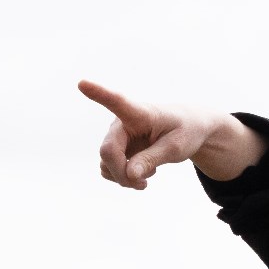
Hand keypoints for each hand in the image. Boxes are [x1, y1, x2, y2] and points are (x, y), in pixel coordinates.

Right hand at [78, 80, 266, 187]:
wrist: (186, 129)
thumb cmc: (184, 132)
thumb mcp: (176, 147)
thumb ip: (152, 159)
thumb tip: (129, 174)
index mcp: (139, 112)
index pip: (116, 101)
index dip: (98, 93)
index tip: (82, 83)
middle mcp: (120, 122)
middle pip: (108, 151)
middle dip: (122, 174)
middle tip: (143, 185)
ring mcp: (115, 136)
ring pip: (106, 163)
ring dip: (124, 178)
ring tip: (147, 176)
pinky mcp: (115, 148)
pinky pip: (109, 169)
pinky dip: (122, 178)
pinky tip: (139, 174)